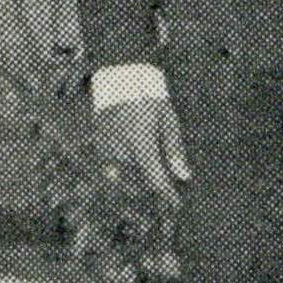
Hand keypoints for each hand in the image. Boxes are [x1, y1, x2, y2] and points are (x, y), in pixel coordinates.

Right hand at [94, 95, 190, 209]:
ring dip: (137, 177)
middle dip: (152, 185)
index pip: (155, 177)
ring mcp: (107, 146)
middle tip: (165, 187)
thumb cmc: (149, 98)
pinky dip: (122, 168)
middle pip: (139, 179)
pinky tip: (131, 162)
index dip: (166, 194)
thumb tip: (183, 176)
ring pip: (124, 174)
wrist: (121, 79)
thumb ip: (174, 149)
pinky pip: (111, 164)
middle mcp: (121, 147)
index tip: (175, 203)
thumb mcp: (168, 120)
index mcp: (142, 142)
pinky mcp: (99, 142)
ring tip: (147, 171)